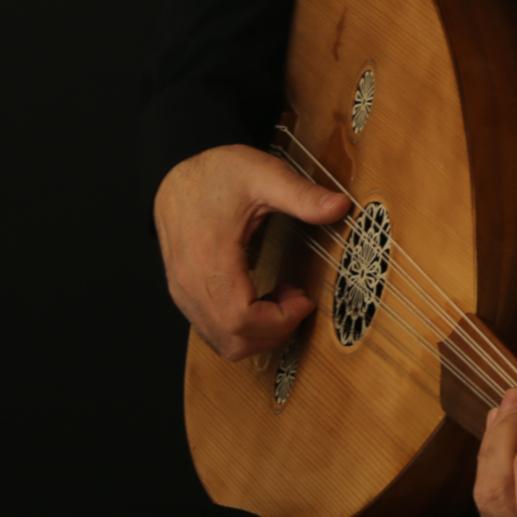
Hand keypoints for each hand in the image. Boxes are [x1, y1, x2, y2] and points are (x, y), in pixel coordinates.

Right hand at [154, 143, 349, 360]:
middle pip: (233, 340)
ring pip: (223, 342)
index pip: (241, 319)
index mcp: (210, 258)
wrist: (177, 173)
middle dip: (275, 331)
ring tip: (283, 300)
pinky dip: (243, 328)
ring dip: (260, 333)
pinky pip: (213, 330)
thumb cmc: (215, 174)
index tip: (305, 300)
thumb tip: (339, 206)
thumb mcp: (264, 174)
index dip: (279, 321)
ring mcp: (184, 292)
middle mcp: (190, 283)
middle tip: (299, 301)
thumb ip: (302, 194)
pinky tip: (262, 299)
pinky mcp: (185, 294)